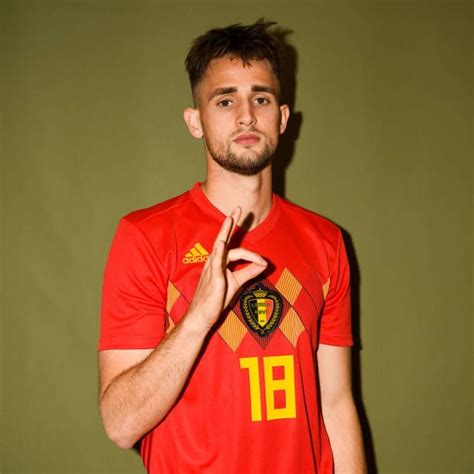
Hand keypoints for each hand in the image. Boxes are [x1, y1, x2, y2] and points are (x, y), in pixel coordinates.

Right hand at [186, 206, 267, 329]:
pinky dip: (219, 251)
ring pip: (222, 247)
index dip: (249, 249)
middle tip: (237, 208)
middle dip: (230, 223)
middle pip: (223, 239)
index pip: (232, 246)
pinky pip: (216, 262)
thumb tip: (263, 264)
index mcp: (220, 262)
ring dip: (227, 231)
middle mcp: (214, 261)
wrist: (202, 316)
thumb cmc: (216, 300)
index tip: (262, 260)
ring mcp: (212, 268)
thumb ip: (249, 272)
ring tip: (231, 217)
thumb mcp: (237, 283)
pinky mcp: (212, 277)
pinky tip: (221, 242)